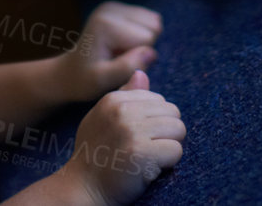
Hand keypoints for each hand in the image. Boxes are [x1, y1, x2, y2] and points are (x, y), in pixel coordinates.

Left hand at [54, 2, 161, 101]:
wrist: (69, 72)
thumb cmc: (85, 80)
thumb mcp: (104, 80)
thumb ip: (128, 67)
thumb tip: (152, 52)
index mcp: (106, 24)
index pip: (147, 39)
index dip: (138, 57)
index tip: (118, 64)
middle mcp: (110, 8)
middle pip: (153, 26)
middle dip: (142, 47)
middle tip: (119, 58)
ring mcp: (113, 6)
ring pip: (153, 21)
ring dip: (141, 41)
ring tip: (119, 52)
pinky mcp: (117, 7)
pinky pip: (147, 19)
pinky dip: (139, 34)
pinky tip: (121, 44)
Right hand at [63, 70, 183, 205]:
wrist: (83, 188)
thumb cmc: (96, 154)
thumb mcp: (103, 118)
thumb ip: (125, 95)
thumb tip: (143, 73)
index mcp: (114, 99)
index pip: (159, 100)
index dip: (155, 122)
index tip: (138, 138)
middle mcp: (122, 110)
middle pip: (173, 113)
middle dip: (166, 133)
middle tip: (147, 150)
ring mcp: (132, 130)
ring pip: (178, 130)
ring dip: (169, 148)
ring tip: (149, 158)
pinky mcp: (142, 152)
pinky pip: (176, 151)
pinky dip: (169, 164)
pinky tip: (150, 169)